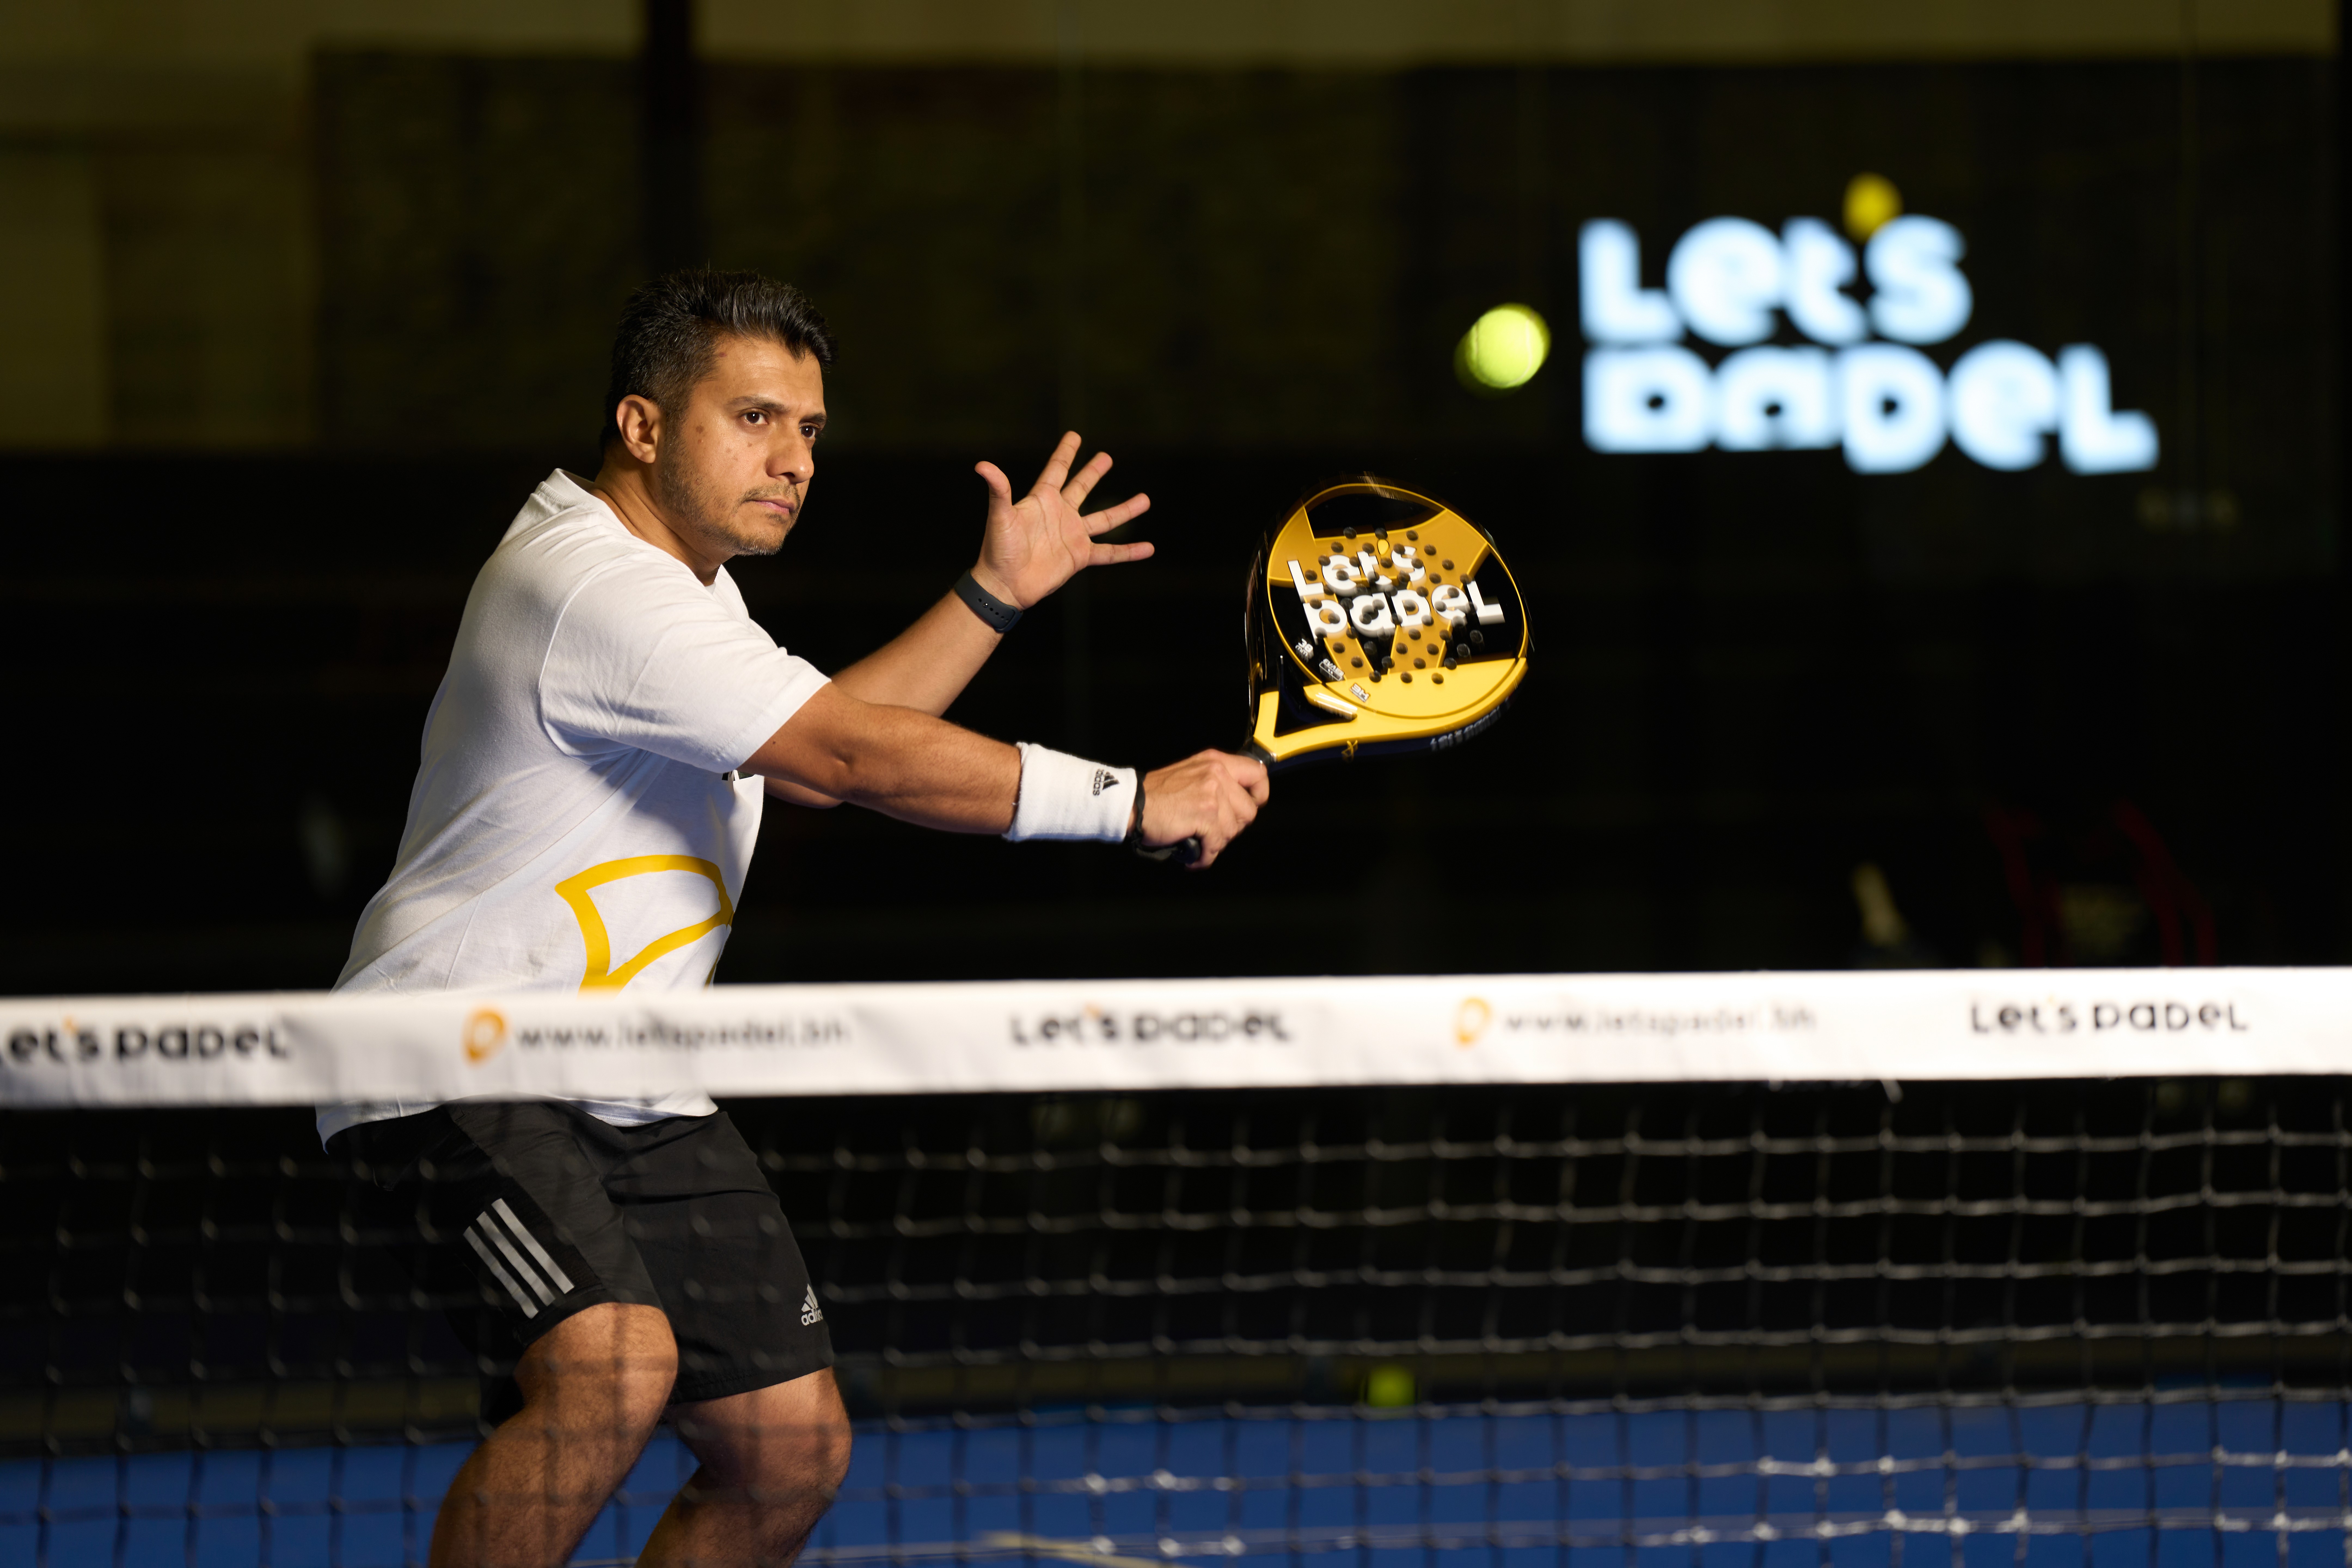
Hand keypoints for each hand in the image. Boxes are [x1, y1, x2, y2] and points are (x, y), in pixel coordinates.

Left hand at [969, 432, 1152, 609]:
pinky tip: (1148, 548)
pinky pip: (1109, 553)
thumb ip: (998, 490)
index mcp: (1042, 500)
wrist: (1005, 585)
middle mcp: (1060, 515)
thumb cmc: (998, 550)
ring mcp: (1072, 535)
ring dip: (1124, 509)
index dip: (1066, 452)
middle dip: (1093, 472)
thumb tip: (982, 465)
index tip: (1074, 435)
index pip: (1056, 469)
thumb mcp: (1000, 517)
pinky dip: (1128, 552)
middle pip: (1082, 488)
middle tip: (1106, 456)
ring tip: (1145, 499)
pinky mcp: (1079, 557)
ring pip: (1104, 519)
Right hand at [1137, 751, 1269, 869]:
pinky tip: (1192, 854)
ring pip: (1232, 831)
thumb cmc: (1157, 794)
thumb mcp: (1192, 773)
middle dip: (1232, 827)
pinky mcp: (1205, 814)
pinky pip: (1216, 845)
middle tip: (1212, 831)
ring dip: (1215, 843)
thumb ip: (1217, 781)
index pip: (1258, 774)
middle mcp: (1217, 773)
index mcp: (1216, 761)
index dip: (1259, 795)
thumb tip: (1239, 803)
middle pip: (1248, 811)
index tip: (1250, 805)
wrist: (1131, 803)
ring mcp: (1212, 793)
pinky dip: (1204, 856)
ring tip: (1198, 841)